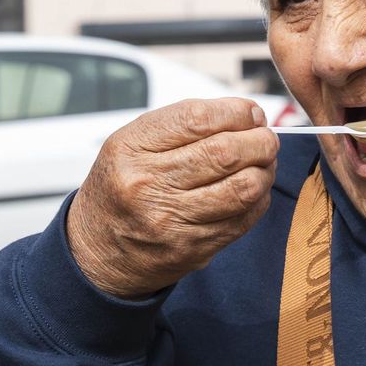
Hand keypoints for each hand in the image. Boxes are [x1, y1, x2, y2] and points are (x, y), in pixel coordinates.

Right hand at [67, 98, 279, 297]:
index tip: (252, 113)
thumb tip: (248, 114)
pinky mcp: (193, 249)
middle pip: (225, 153)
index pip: (197, 119)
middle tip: (267, 139)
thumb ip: (184, 126)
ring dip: (266, 171)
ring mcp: (171, 221)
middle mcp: (148, 184)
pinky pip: (243, 219)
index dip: (236, 112)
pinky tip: (254, 190)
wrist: (98, 253)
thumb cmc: (123, 188)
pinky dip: (259, 200)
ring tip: (264, 163)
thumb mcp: (132, 145)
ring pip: (243, 188)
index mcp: (131, 149)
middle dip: (260, 141)